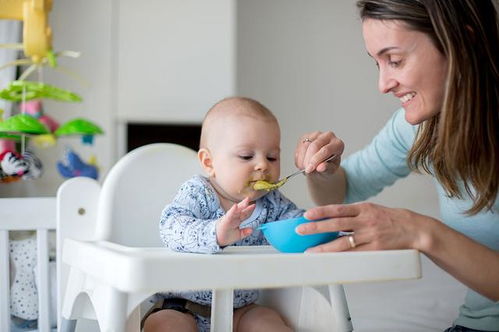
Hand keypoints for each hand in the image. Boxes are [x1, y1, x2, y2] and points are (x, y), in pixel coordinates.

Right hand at [216, 197, 254, 246]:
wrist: (217, 240)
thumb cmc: (226, 236)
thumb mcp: (238, 235)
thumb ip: (245, 232)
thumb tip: (251, 230)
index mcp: (236, 221)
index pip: (244, 214)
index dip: (249, 210)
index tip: (253, 205)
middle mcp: (233, 218)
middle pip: (240, 210)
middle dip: (245, 205)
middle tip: (249, 198)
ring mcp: (229, 219)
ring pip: (236, 211)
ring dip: (241, 205)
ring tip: (246, 200)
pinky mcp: (225, 221)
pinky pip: (229, 215)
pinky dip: (232, 210)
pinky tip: (235, 206)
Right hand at [295, 131, 343, 174]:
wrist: (322, 165)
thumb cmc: (328, 167)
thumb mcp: (330, 171)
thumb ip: (326, 169)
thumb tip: (320, 168)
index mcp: (338, 144)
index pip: (326, 150)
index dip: (316, 160)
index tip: (309, 169)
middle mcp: (328, 136)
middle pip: (314, 146)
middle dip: (308, 160)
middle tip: (306, 170)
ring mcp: (316, 135)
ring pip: (304, 146)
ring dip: (302, 160)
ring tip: (305, 168)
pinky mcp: (306, 136)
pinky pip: (299, 147)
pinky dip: (299, 158)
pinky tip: (302, 163)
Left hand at [296, 202, 423, 252]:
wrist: (414, 229)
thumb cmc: (390, 219)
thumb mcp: (372, 209)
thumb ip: (353, 213)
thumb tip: (331, 218)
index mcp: (363, 208)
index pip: (338, 209)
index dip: (321, 211)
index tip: (307, 214)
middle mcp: (365, 220)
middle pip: (336, 224)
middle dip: (316, 227)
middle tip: (301, 230)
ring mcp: (370, 235)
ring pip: (343, 242)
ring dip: (324, 247)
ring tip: (310, 251)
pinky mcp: (375, 249)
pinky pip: (354, 254)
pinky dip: (340, 257)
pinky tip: (330, 259)